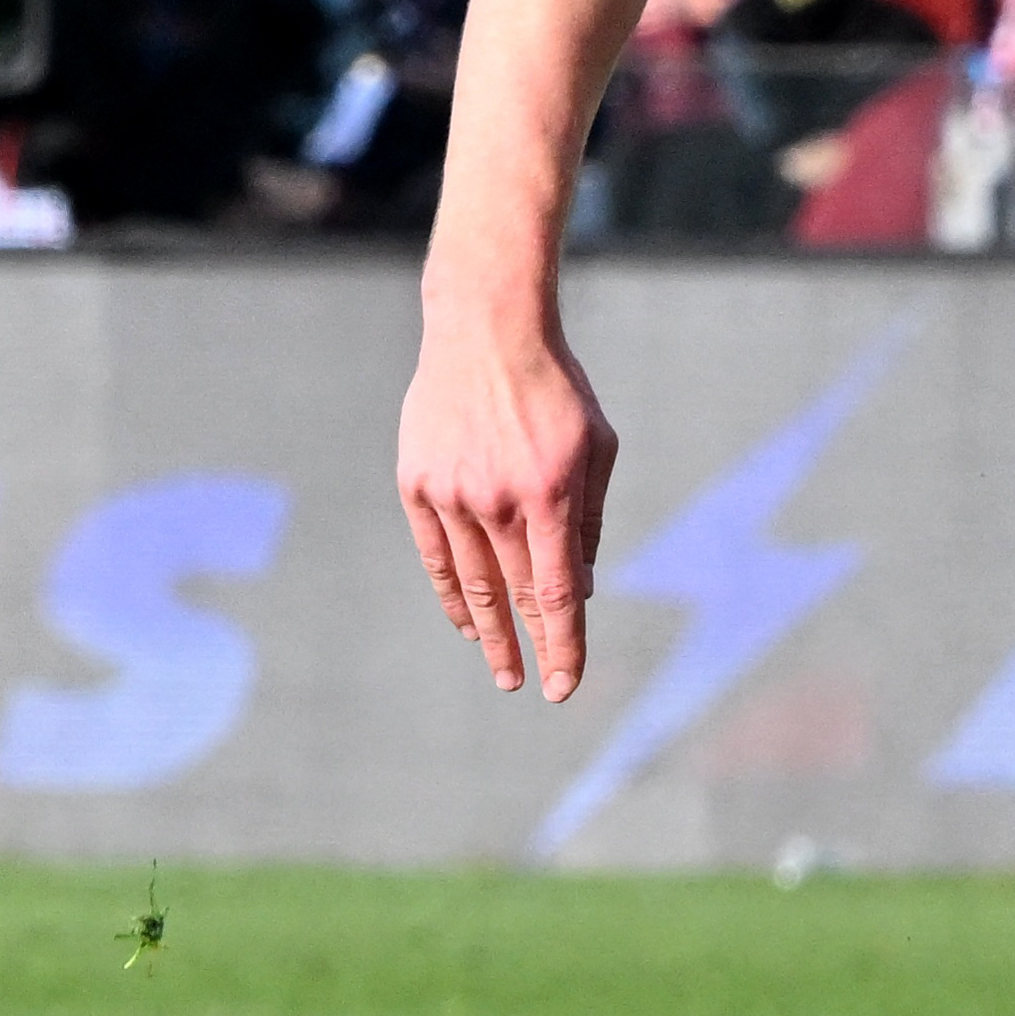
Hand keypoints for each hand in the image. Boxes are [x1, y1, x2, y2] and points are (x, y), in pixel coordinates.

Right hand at [395, 310, 619, 701]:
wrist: (486, 329)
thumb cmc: (554, 388)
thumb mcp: (597, 447)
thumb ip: (588, 519)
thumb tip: (579, 588)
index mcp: (550, 494)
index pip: (556, 592)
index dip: (563, 644)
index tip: (565, 685)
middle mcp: (498, 501)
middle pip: (515, 594)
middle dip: (529, 646)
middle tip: (534, 686)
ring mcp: (452, 494)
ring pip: (473, 581)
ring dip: (489, 632)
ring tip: (502, 669)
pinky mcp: (418, 484)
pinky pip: (435, 554)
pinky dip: (452, 592)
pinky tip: (465, 621)